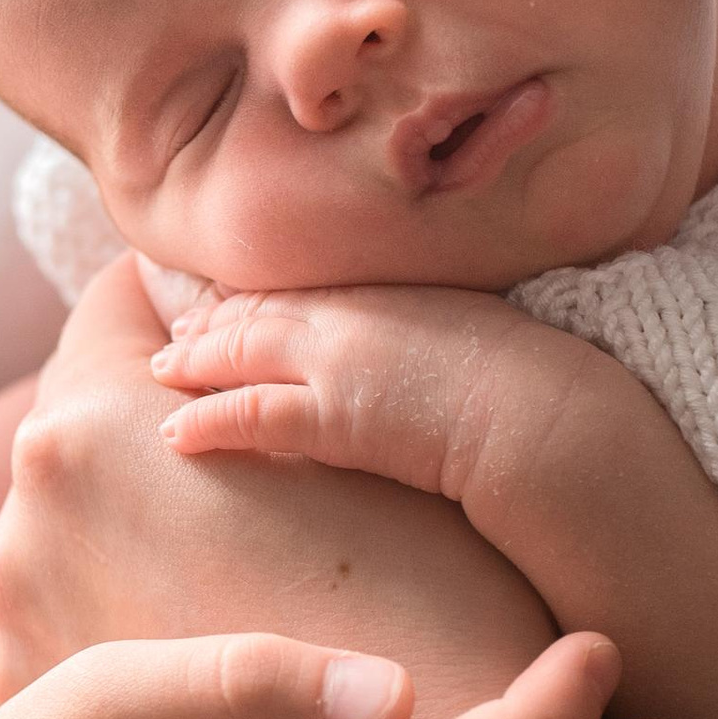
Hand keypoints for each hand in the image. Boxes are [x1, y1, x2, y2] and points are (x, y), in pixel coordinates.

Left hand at [152, 281, 591, 517]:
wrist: (555, 419)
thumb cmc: (538, 387)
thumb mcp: (482, 336)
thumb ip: (439, 333)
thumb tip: (431, 357)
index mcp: (391, 287)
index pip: (302, 283)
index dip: (254, 292)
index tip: (218, 298)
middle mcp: (358, 313)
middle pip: (258, 305)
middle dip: (206, 316)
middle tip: (170, 331)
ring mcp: (342, 360)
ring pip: (242, 351)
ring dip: (195, 361)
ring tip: (162, 372)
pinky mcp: (338, 415)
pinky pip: (253, 414)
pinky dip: (209, 420)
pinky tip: (175, 435)